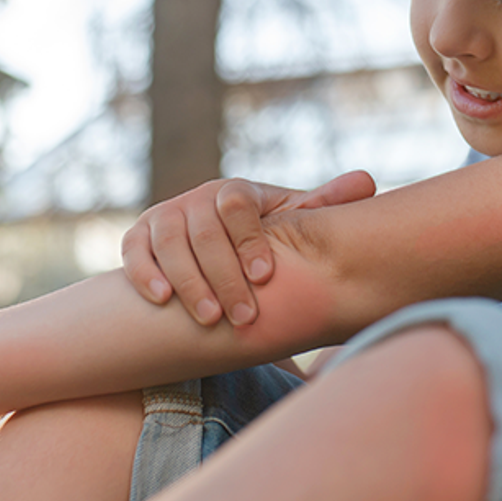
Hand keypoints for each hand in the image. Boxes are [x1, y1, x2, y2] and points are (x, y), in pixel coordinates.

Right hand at [122, 170, 375, 326]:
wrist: (213, 246)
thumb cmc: (263, 237)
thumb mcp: (291, 221)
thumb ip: (322, 206)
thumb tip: (368, 182)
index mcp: (237, 191)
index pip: (238, 202)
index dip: (250, 238)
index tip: (265, 277)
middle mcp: (198, 198)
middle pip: (204, 230)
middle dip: (223, 276)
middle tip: (244, 316)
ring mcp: (166, 216)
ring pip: (170, 242)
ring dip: (188, 281)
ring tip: (209, 318)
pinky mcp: (140, 237)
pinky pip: (133, 251)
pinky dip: (143, 273)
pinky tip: (160, 299)